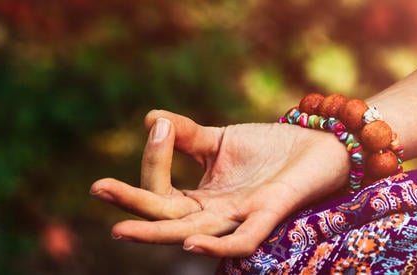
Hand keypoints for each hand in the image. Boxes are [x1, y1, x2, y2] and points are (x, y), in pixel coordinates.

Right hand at [90, 110, 348, 256]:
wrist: (318, 146)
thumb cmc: (269, 150)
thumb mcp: (220, 140)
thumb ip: (186, 135)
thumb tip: (149, 120)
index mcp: (200, 199)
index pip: (161, 190)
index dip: (153, 160)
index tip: (154, 127)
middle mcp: (216, 215)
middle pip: (166, 218)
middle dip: (131, 205)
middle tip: (98, 188)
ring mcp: (241, 217)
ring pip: (194, 233)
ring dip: (158, 235)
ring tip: (122, 231)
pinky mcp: (270, 214)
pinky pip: (244, 239)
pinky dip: (220, 245)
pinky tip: (193, 244)